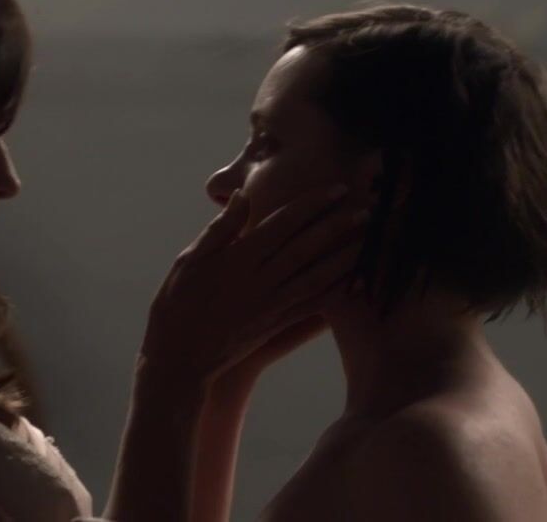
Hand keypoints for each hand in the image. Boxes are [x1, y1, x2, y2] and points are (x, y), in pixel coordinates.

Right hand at [139, 184, 364, 388]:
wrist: (179, 359)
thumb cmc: (177, 304)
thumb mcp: (189, 260)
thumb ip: (221, 229)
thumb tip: (244, 196)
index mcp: (238, 258)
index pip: (283, 223)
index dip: (312, 204)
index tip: (336, 189)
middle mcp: (260, 280)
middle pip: (307, 247)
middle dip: (338, 226)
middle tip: (368, 209)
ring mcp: (271, 305)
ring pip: (317, 276)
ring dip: (345, 257)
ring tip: (369, 241)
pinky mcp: (275, 324)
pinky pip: (312, 306)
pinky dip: (336, 293)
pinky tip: (356, 283)